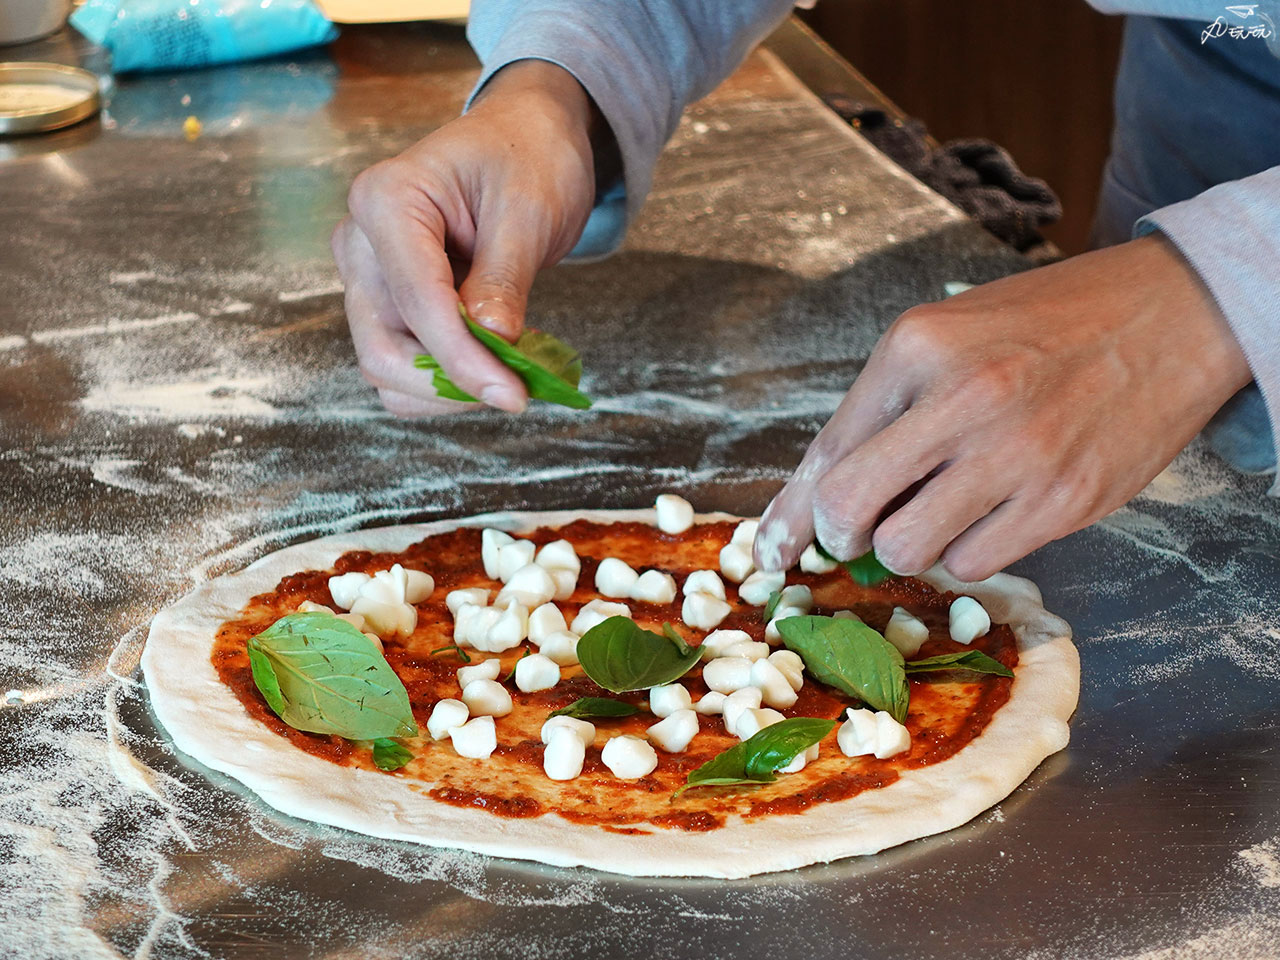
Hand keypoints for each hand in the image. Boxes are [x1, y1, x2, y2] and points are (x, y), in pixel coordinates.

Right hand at [333, 61, 599, 415]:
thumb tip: (494, 340)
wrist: (523, 141)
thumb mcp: (529, 210)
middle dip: (448, 384)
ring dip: (446, 391)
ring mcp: (368, 278)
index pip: (417, 302)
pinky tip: (490, 365)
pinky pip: (403, 366)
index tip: (514, 395)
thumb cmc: (526, 158)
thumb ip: (505, 277)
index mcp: (386, 200)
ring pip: (386, 370)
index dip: (464, 359)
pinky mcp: (386, 303)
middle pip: (382, 350)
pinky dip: (445, 382)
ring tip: (508, 374)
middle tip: (516, 391)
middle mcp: (361, 242)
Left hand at [754, 234, 1250, 580]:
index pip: (826, 451)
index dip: (789, 514)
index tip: (771, 550)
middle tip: (858, 534)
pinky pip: (975, 563)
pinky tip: (990, 515)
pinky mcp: (1064, 500)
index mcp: (918, 345)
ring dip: (909, 546)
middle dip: (839, 536)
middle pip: (847, 508)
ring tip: (940, 513)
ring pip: (907, 549)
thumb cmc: (1047, 324)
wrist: (1174, 312)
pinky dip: (969, 553)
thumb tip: (818, 497)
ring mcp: (1015, 452)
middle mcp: (961, 397)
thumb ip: (887, 406)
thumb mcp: (950, 334)